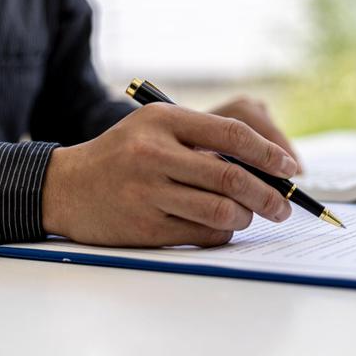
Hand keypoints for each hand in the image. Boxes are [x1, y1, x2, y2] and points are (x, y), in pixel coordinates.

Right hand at [42, 103, 297, 247]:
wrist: (66, 186)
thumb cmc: (123, 155)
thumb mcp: (156, 127)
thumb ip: (204, 138)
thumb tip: (265, 165)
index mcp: (164, 120)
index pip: (232, 134)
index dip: (268, 153)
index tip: (289, 168)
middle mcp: (155, 154)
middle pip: (232, 178)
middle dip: (269, 195)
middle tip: (283, 206)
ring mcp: (148, 192)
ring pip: (222, 211)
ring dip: (246, 217)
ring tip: (248, 215)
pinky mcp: (145, 227)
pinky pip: (203, 234)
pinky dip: (223, 233)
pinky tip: (221, 226)